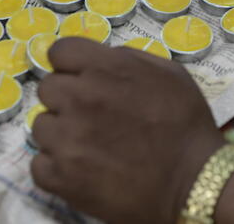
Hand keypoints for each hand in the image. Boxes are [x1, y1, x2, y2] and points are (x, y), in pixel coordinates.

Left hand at [31, 38, 223, 223]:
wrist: (194, 182)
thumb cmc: (187, 125)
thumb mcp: (170, 74)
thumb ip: (129, 59)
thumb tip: (102, 59)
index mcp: (105, 69)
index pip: (60, 51)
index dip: (71, 64)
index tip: (82, 78)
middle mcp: (79, 98)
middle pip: (48, 88)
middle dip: (67, 98)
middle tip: (92, 116)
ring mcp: (66, 139)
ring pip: (41, 126)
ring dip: (61, 133)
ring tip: (90, 146)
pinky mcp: (60, 176)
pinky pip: (39, 163)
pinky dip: (57, 167)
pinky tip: (83, 168)